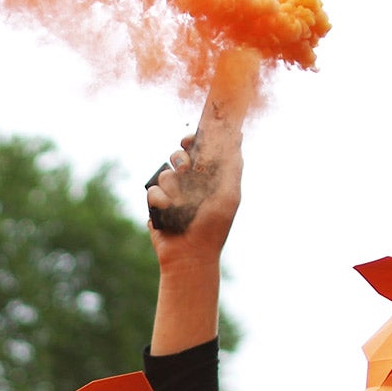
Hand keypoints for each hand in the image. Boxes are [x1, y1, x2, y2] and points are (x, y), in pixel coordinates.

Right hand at [144, 57, 250, 265]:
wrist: (189, 255)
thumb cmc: (213, 227)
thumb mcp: (230, 194)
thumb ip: (232, 164)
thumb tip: (237, 135)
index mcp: (210, 176)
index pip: (202, 147)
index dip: (198, 138)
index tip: (195, 136)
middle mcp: (190, 180)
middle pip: (181, 154)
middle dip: (183, 157)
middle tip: (187, 166)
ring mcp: (172, 191)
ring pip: (166, 171)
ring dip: (174, 187)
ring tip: (181, 205)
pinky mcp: (156, 202)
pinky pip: (153, 189)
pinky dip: (161, 201)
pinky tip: (167, 213)